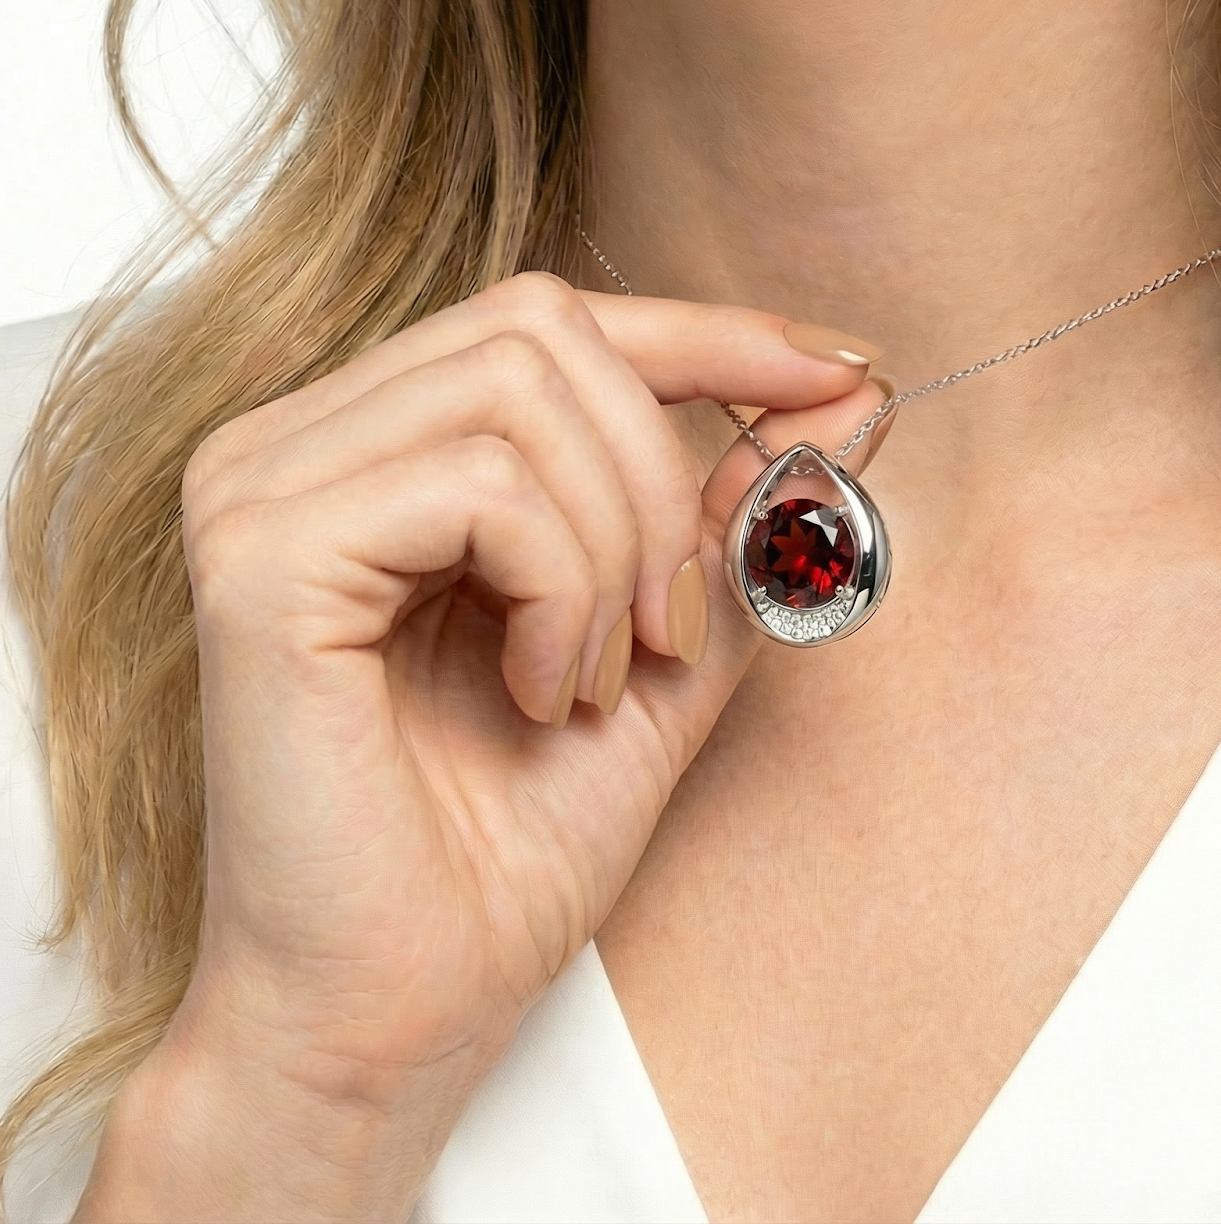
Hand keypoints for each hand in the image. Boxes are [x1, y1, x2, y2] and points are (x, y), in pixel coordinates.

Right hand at [76, 272, 888, 1221]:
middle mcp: (302, 441)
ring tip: (594, 676)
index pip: (553, 318)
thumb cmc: (511, 841)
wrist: (402, 1012)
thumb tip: (850, 390)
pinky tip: (537, 690)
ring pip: (520, 390)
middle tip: (671, 626)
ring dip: (613, 543)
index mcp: (380, 448)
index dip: (710, 333)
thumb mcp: (670, 644)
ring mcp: (262, 488)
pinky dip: (557, 585)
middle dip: (659, 475)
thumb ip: (741, 513)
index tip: (841, 370)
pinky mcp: (259, 556)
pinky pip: (478, 484)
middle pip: (543, 329)